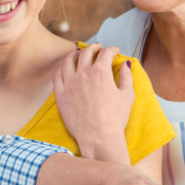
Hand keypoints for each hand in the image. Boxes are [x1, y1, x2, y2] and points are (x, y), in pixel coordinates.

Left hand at [53, 43, 133, 160]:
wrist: (98, 137)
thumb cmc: (115, 118)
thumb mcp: (127, 95)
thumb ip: (127, 76)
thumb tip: (126, 64)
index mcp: (101, 73)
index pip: (105, 53)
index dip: (112, 49)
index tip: (114, 51)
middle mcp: (83, 75)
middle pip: (86, 53)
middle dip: (94, 47)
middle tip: (98, 48)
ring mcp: (70, 84)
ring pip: (68, 61)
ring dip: (75, 54)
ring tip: (79, 54)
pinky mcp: (60, 95)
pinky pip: (57, 76)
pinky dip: (62, 69)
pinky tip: (66, 69)